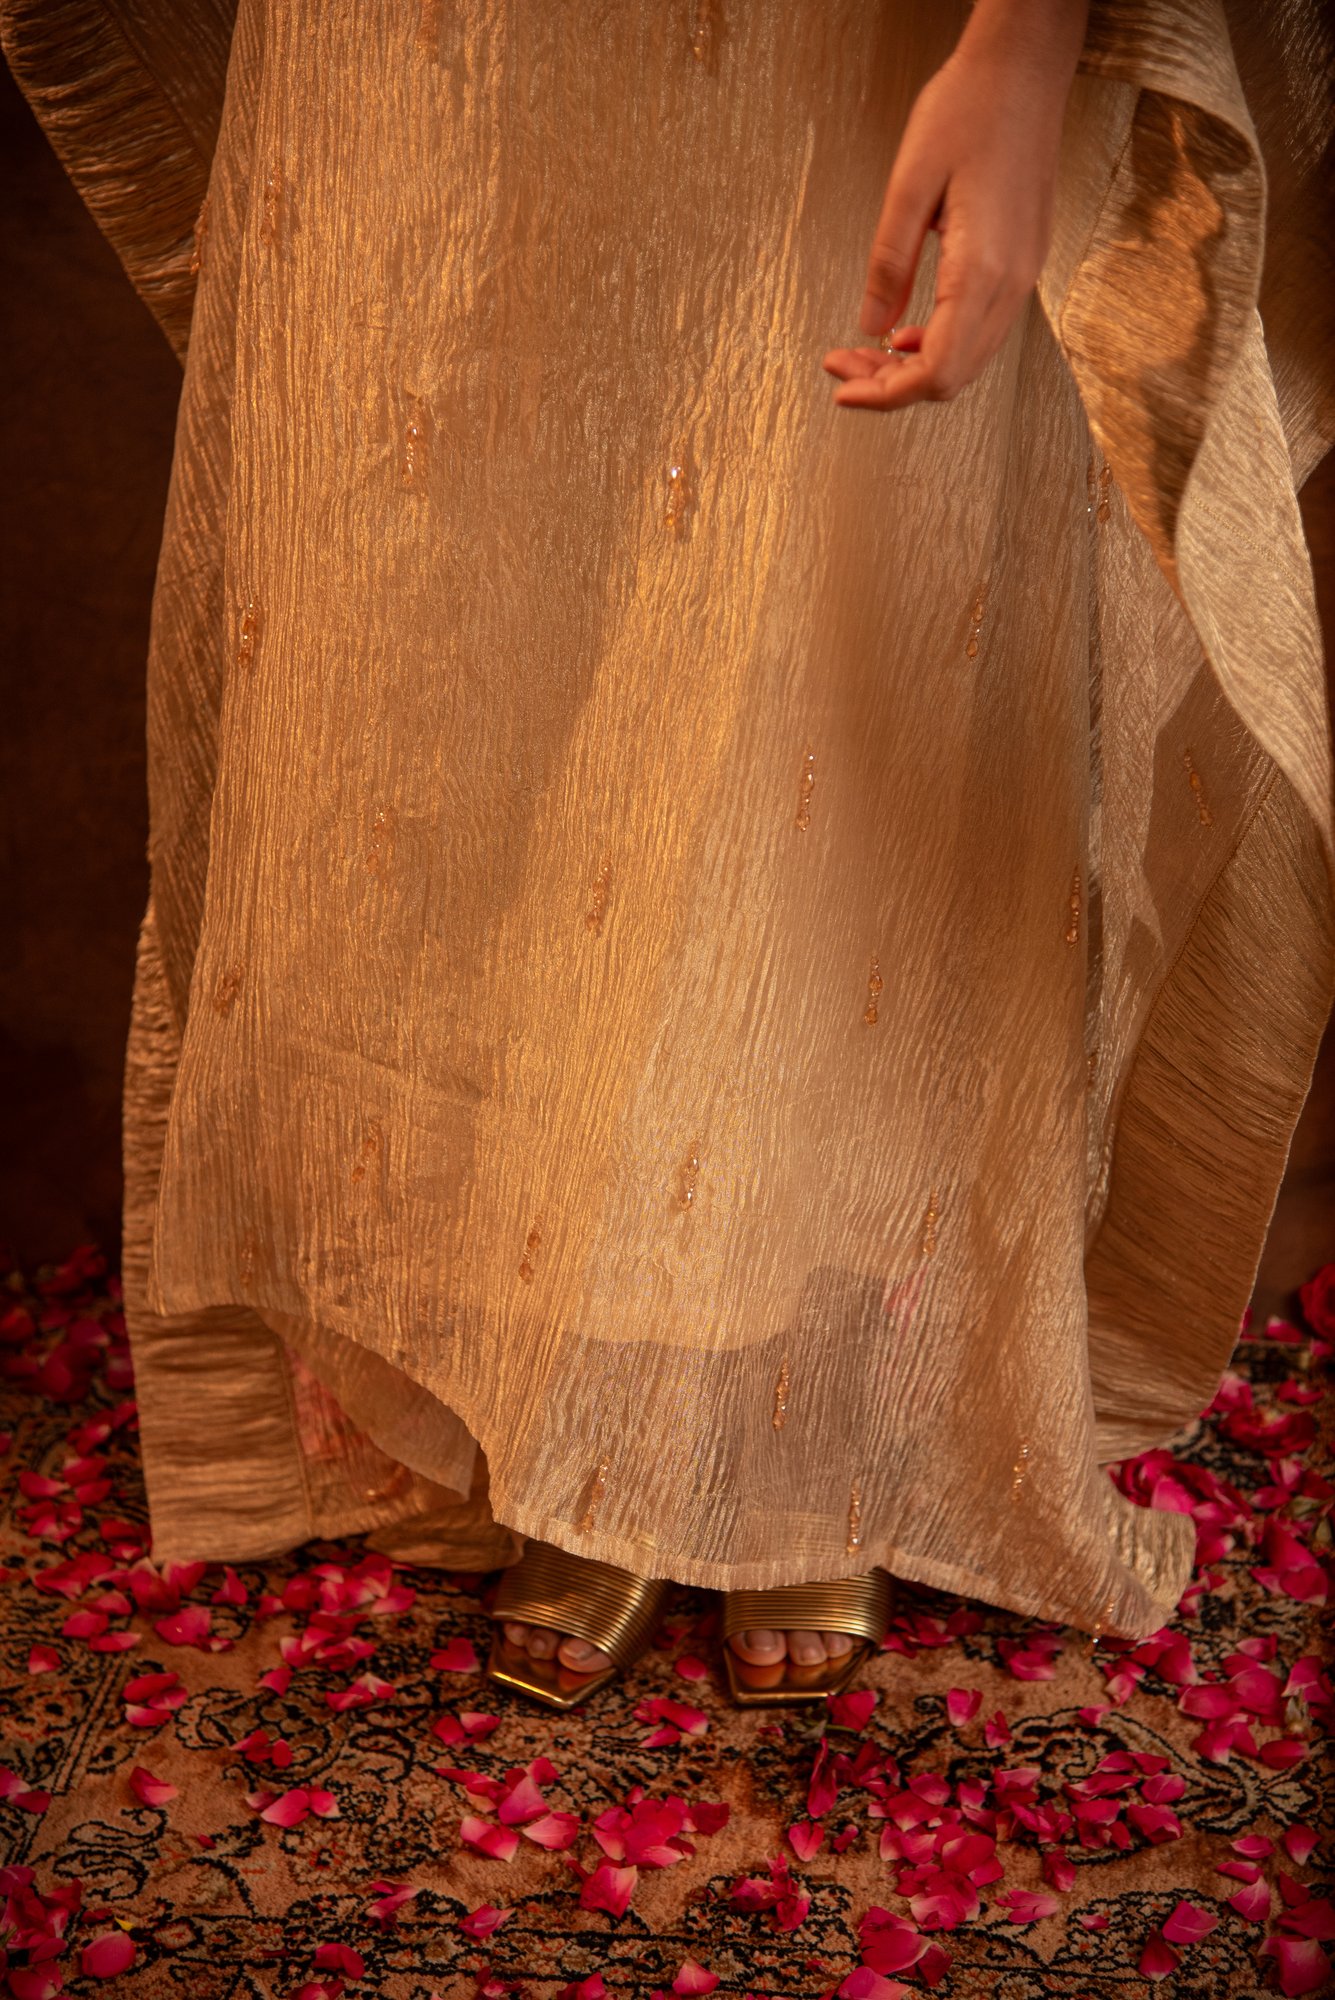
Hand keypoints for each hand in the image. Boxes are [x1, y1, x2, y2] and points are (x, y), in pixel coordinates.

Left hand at [823, 0, 1088, 411]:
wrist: (1023, 68)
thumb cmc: (969, 109)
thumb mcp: (909, 186)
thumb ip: (889, 265)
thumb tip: (869, 326)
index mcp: (982, 270)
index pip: (936, 371)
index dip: (885, 395)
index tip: (842, 390)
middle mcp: (1011, 283)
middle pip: (953, 378)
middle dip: (893, 387)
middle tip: (843, 368)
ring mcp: (1023, 276)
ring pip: (968, 360)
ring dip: (915, 369)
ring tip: (866, 352)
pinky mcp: (1022, 263)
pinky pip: (981, 331)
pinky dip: (940, 345)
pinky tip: (906, 331)